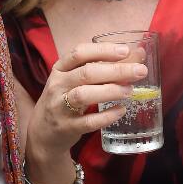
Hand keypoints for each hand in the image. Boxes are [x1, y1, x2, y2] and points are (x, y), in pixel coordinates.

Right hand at [25, 43, 144, 160]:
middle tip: (139, 71)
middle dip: (115, 70)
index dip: (102, 50)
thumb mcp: (75, 81)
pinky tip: (121, 110)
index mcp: (60, 69)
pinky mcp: (67, 127)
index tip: (125, 50)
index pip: (79, 53)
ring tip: (130, 90)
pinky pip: (87, 121)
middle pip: (86, 73)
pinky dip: (106, 116)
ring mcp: (60, 107)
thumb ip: (103, 68)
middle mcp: (57, 85)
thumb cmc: (64, 100)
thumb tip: (137, 54)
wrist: (43, 133)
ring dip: (109, 91)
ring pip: (83, 95)